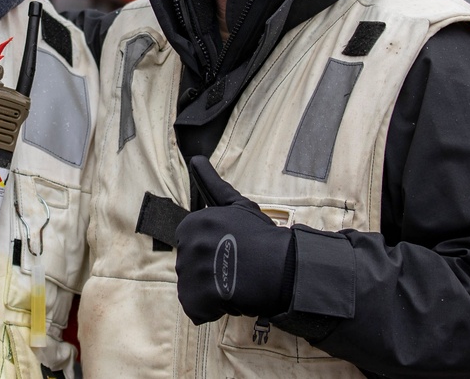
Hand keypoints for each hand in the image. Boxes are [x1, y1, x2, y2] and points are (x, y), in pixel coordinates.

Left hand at [175, 156, 293, 324]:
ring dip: (212, 293)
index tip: (230, 251)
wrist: (282, 267)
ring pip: (194, 290)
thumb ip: (211, 183)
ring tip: (235, 285)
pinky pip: (196, 310)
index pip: (191, 246)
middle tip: (236, 270)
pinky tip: (229, 300)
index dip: (212, 253)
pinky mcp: (196, 298)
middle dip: (211, 273)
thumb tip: (195, 158)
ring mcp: (190, 272)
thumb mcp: (236, 205)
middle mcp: (187, 245)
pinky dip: (211, 311)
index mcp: (192, 224)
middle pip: (192, 269)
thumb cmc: (261, 236)